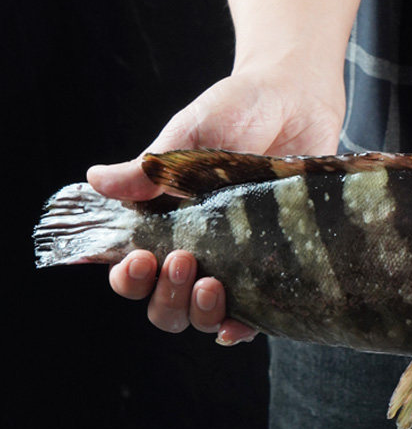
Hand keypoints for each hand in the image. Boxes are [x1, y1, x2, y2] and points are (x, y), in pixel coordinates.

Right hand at [87, 68, 344, 342]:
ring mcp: (239, 263)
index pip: (135, 269)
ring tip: (212, 284)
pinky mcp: (278, 267)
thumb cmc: (239, 111)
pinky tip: (237, 326)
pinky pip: (257, 315)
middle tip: (182, 261)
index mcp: (168, 223)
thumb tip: (97, 182)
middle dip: (165, 296)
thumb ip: (149, 167)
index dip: (129, 277)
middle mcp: (201, 250)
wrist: (296, 99)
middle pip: (167, 304)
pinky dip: (243, 328)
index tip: (140, 258)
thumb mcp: (190, 134)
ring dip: (200, 313)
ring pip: (206, 316)